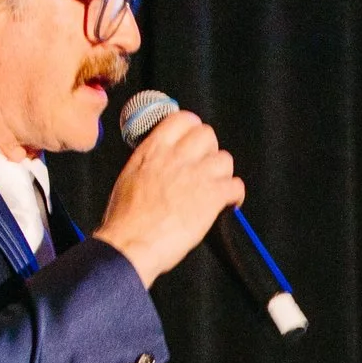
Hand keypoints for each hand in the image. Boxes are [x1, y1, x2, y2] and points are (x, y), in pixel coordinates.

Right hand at [92, 108, 244, 285]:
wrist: (131, 243)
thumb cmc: (125, 220)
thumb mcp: (128, 178)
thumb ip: (148, 163)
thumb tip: (157, 163)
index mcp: (153, 150)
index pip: (182, 119)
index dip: (192, 129)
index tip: (193, 142)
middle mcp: (176, 157)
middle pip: (207, 134)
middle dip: (209, 150)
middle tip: (204, 168)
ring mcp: (196, 175)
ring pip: (225, 159)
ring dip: (222, 174)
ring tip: (215, 189)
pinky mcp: (212, 196)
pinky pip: (236, 186)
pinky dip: (235, 196)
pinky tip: (228, 204)